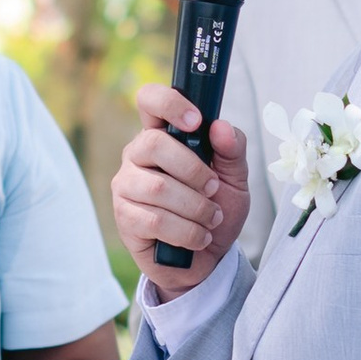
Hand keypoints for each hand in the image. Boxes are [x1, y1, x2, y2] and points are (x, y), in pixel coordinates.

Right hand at [110, 86, 248, 296]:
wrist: (207, 259)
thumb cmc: (216, 210)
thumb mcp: (235, 179)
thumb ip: (232, 150)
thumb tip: (220, 127)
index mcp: (162, 135)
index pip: (149, 101)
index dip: (168, 103)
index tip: (196, 121)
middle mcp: (138, 156)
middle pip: (154, 144)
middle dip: (194, 170)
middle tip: (213, 188)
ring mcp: (127, 186)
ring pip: (158, 188)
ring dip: (196, 208)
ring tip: (210, 219)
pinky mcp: (125, 217)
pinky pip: (155, 220)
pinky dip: (187, 231)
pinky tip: (197, 237)